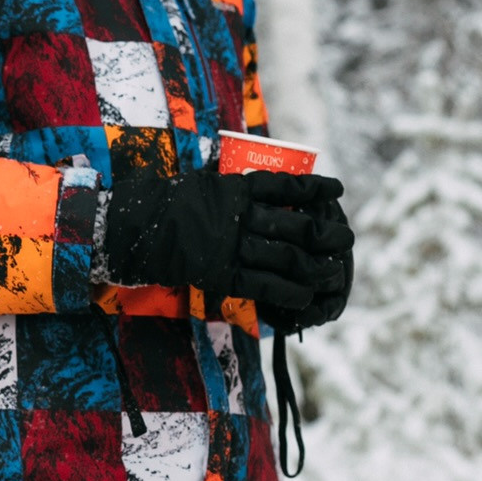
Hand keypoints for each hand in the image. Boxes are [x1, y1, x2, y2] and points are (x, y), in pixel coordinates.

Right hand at [103, 171, 349, 309]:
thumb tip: (262, 188)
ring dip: (316, 266)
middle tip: (346, 238)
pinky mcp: (223, 275)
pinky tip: (306, 297)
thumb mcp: (204, 183)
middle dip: (327, 234)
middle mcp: (241, 217)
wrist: (135, 230)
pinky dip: (290, 293)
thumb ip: (234, 187)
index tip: (337, 191)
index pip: (287, 187)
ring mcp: (233, 247)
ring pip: (288, 258)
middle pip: (297, 225)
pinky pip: (265, 286)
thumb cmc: (167, 204)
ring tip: (334, 270)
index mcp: (237, 189)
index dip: (316, 190)